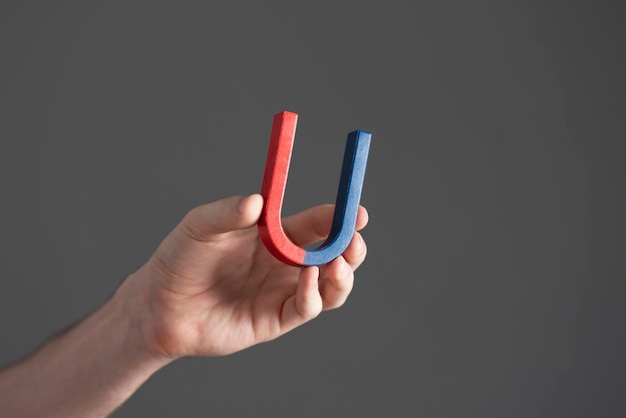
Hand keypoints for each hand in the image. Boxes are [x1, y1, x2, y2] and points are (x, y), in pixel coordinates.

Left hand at [120, 194, 367, 358]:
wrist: (158, 305)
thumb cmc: (179, 259)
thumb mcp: (200, 226)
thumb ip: (227, 212)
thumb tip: (258, 201)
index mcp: (275, 237)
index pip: (318, 225)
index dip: (339, 218)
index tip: (355, 212)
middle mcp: (285, 265)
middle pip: (334, 256)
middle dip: (351, 248)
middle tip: (354, 240)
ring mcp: (282, 293)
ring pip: (330, 287)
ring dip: (343, 275)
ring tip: (338, 263)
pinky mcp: (275, 320)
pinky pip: (306, 308)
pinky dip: (314, 294)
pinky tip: (307, 278)